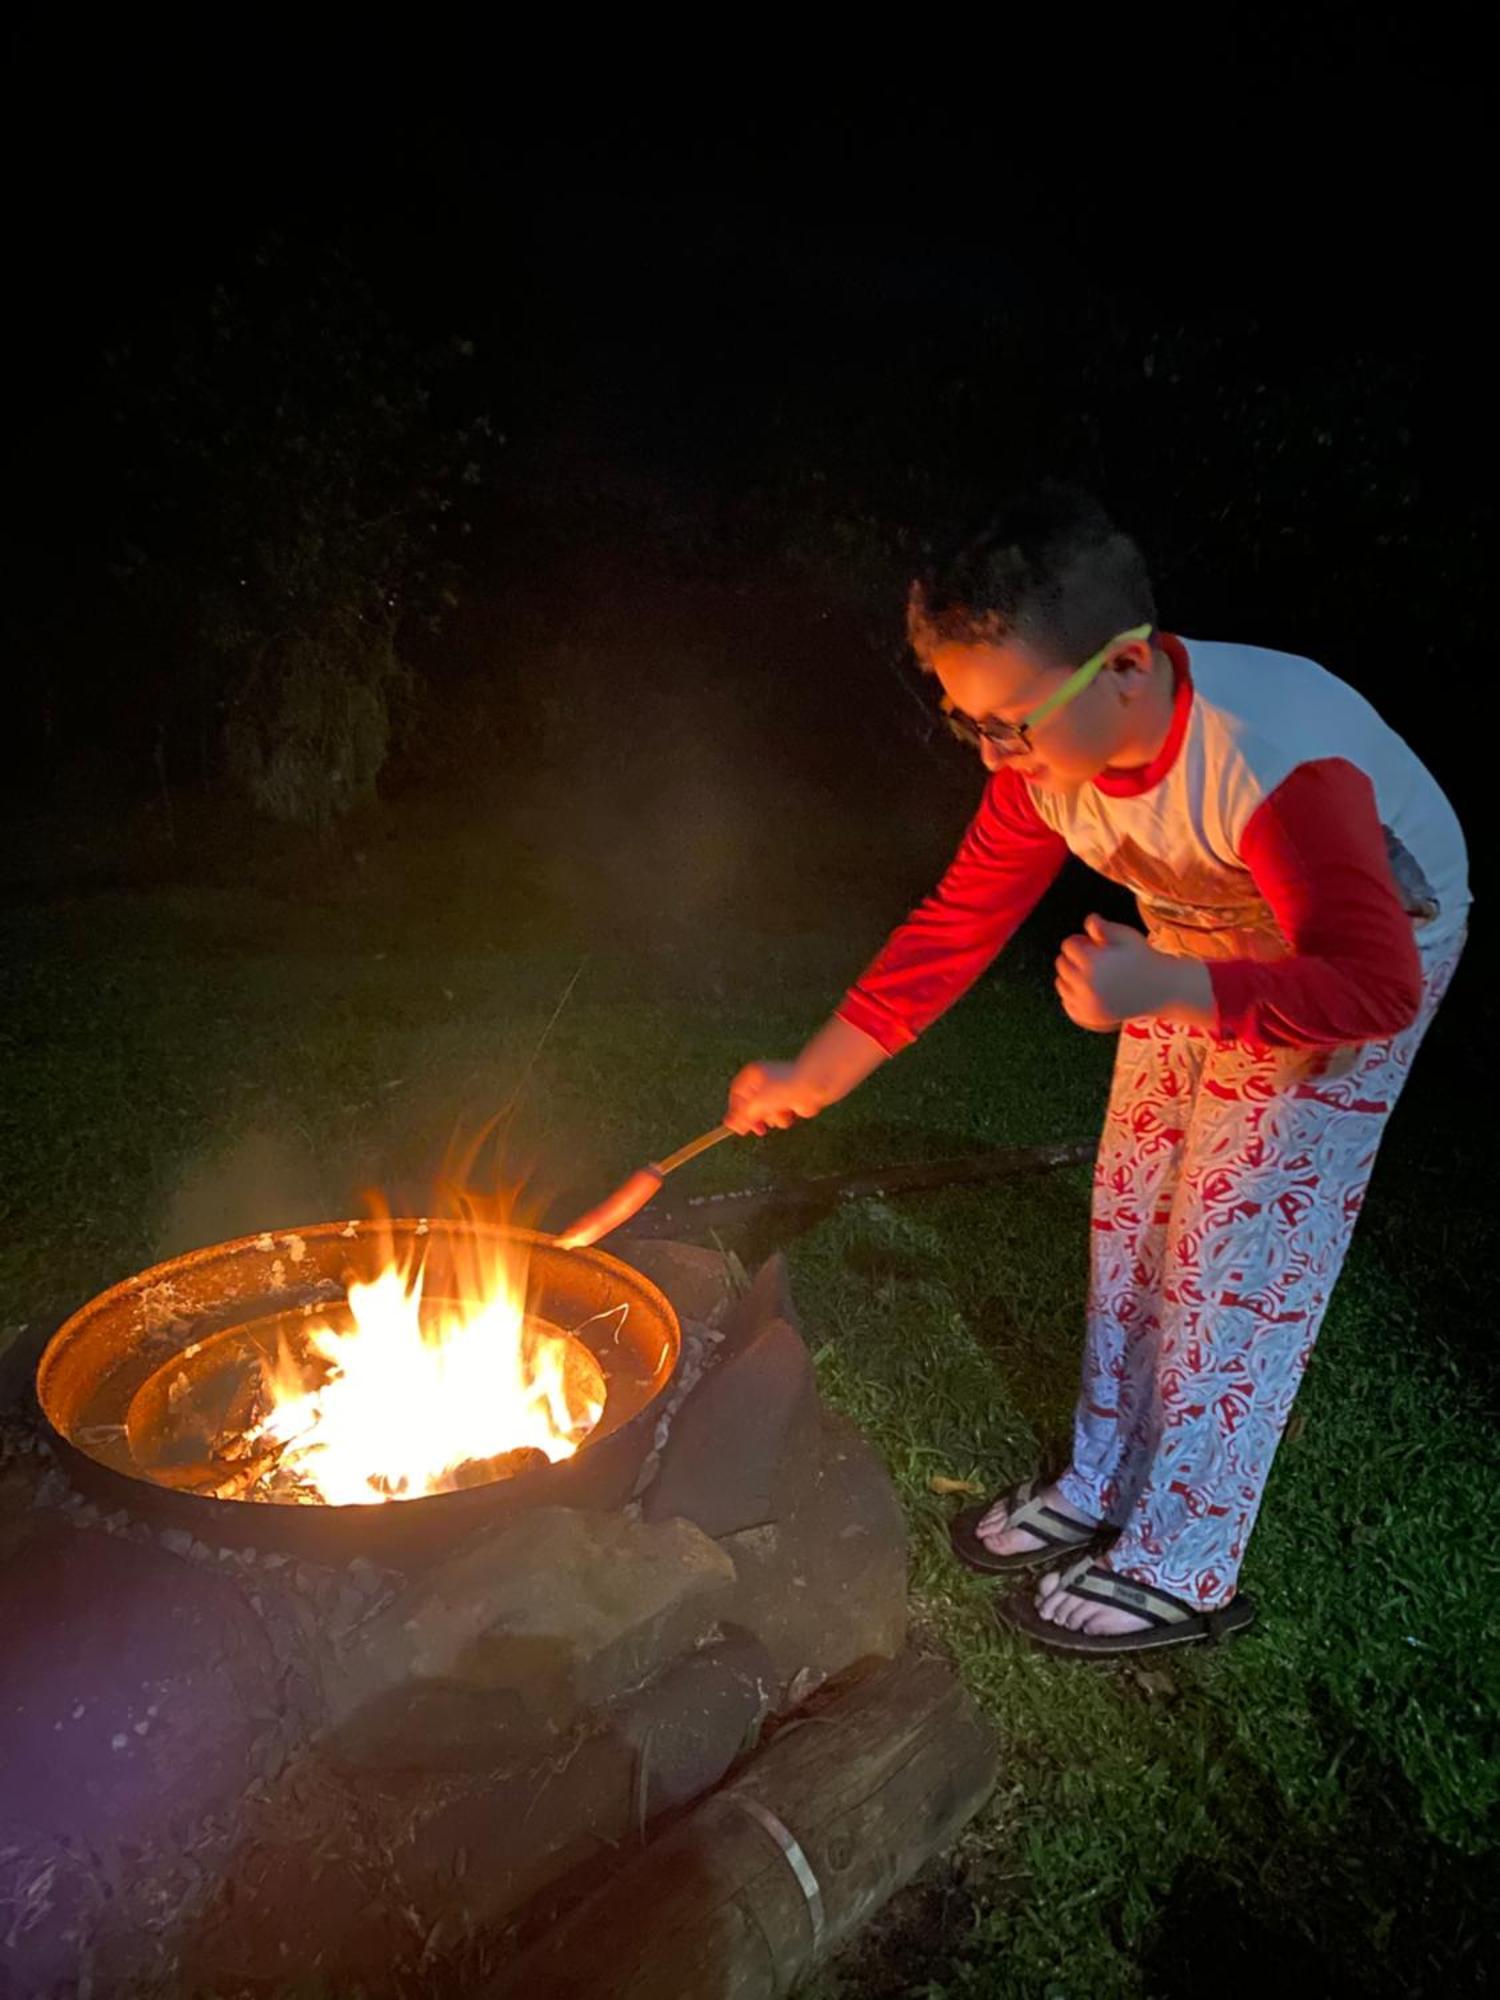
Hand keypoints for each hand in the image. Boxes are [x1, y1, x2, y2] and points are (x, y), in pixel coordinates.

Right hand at [725, 1060, 823, 1134]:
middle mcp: (763, 1081)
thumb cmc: (784, 1088)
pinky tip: (790, 1113)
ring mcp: (776, 1091)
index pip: (736, 1096)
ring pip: (766, 1113)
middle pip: (750, 1106)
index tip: (739, 1127)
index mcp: (752, 1076)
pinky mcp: (787, 1101)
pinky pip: (779, 1115)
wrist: (813, 1085)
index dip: (736, 1112)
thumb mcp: (756, 1104)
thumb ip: (741, 1116)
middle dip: (757, 1119)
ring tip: (780, 1114)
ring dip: (772, 1118)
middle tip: (759, 1131)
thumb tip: (728, 1124)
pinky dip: (783, 1118)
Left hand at [1054, 914, 1179, 1030]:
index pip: (1068, 946)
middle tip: (1093, 957)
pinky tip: (1088, 989)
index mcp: (1094, 963)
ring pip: (1061, 984)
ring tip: (1092, 973)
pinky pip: (1068, 1004)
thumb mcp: (1126, 936)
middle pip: (1062, 964)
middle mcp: (1087, 985)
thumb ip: (1103, 927)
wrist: (1162, 989)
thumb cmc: (1144, 958)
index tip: (1092, 943)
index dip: (1080, 941)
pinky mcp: (1090, 1017)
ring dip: (1071, 976)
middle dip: (1073, 957)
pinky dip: (1073, 996)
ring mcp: (1087, 1004)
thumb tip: (1089, 920)